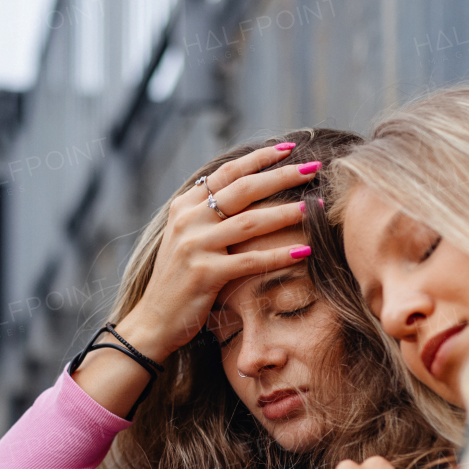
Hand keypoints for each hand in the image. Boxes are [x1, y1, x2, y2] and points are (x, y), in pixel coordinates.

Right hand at [113, 143, 322, 361]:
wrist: (153, 320)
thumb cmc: (179, 280)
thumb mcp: (186, 238)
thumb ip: (207, 214)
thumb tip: (243, 187)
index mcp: (184, 206)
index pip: (227, 172)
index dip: (260, 158)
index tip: (288, 148)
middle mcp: (188, 221)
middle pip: (243, 189)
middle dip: (282, 175)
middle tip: (313, 167)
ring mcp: (195, 246)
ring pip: (251, 222)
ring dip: (287, 212)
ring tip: (314, 205)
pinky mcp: (205, 274)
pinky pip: (251, 260)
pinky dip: (280, 254)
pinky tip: (304, 251)